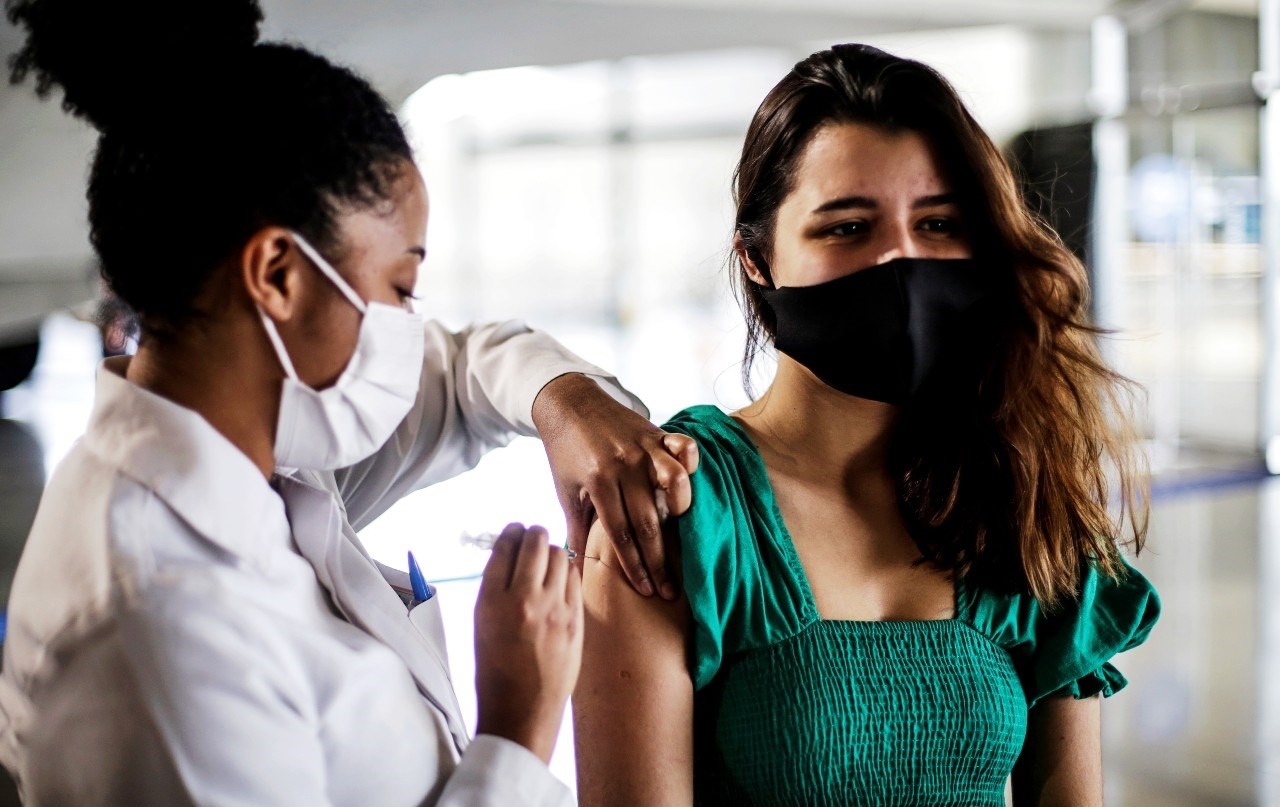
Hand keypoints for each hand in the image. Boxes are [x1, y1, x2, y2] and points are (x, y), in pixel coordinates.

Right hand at [474, 523, 582, 763]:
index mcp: (491, 602)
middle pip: (535, 542)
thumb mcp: (481, 624)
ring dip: (550, 552)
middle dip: (532, 535)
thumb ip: (495, 587)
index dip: (510, 533)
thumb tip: (511, 554)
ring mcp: (553, 610)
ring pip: (559, 554)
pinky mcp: (575, 620)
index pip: (504, 547)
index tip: (513, 532)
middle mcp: (523, 600)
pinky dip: (565, 573)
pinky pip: (573, 578)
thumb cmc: (496, 670)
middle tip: (531, 540)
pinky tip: (558, 582)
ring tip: (545, 563)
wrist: (522, 711)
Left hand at [532, 373, 699, 599]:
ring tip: (681, 531)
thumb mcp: (566, 492)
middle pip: (649, 522)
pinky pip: (683, 446)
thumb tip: (575, 568)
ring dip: (680, 510)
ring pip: (673, 484)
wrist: (569, 404)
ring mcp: (643, 448)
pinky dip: (690, 462)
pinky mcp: (656, 433)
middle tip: (670, 590)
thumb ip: (576, 529)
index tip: (647, 590)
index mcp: (599, 483)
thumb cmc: (566, 453)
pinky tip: (690, 480)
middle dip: (659, 560)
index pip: (622, 535)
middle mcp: (624, 467)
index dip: (636, 567)